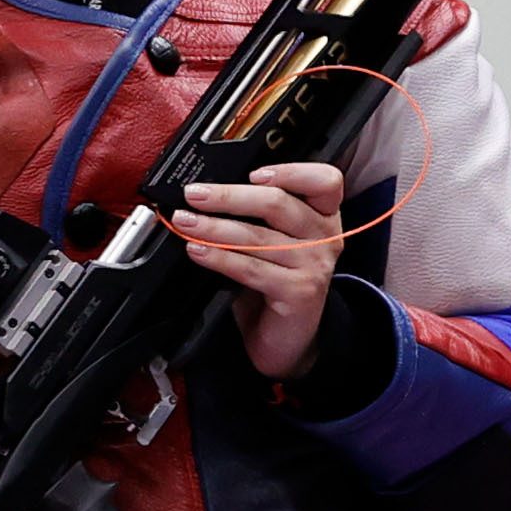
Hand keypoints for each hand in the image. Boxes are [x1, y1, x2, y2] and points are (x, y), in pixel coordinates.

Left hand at [170, 161, 346, 380]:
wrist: (287, 338)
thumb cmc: (276, 284)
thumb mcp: (275, 241)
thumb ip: (258, 216)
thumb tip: (209, 192)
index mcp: (323, 216)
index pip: (325, 181)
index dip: (291, 172)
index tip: (253, 173)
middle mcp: (325, 237)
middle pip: (279, 203)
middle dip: (229, 196)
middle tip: (194, 194)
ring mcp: (314, 265)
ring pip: (258, 236)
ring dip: (214, 226)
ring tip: (185, 222)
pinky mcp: (298, 291)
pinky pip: (250, 268)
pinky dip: (218, 256)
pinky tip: (197, 250)